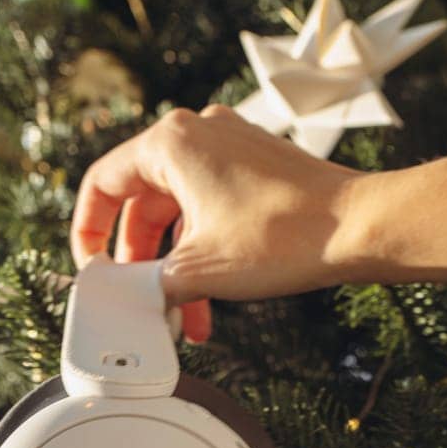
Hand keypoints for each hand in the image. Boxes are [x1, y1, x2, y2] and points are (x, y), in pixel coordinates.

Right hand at [70, 105, 446, 342]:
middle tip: (144, 302)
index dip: (87, 233)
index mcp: (171, 143)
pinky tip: (212, 292)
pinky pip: (210, 207)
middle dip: (141, 263)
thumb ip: (145, 284)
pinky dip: (204, 248)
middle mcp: (198, 132)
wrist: (360, 227)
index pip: (102, 184)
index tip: (92, 270)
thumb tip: (120, 299)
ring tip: (186, 314)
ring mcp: (230, 146)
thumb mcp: (197, 270)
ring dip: (177, 266)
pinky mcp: (256, 166)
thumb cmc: (286, 237)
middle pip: (142, 203)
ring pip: (180, 211)